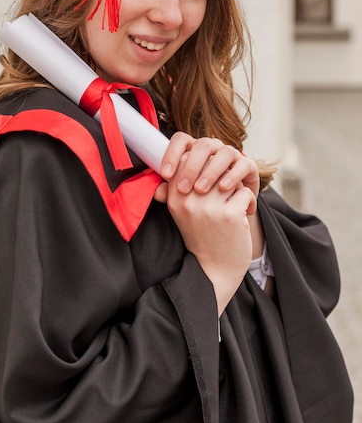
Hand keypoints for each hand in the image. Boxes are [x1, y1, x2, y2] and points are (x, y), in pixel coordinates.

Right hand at [154, 133, 257, 313]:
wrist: (214, 270)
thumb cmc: (201, 235)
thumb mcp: (182, 211)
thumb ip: (181, 184)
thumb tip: (186, 152)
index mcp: (174, 196)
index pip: (187, 160)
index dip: (202, 162)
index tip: (210, 175)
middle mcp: (188, 199)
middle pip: (210, 164)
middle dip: (222, 172)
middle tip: (227, 187)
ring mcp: (208, 207)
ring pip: (229, 176)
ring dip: (236, 187)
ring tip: (236, 201)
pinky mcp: (229, 214)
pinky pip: (244, 191)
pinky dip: (249, 201)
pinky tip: (245, 214)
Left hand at [155, 132, 259, 208]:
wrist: (230, 215)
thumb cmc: (204, 201)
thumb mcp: (187, 197)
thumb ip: (171, 192)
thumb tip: (156, 192)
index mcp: (194, 150)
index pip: (182, 140)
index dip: (172, 153)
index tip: (165, 174)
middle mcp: (213, 148)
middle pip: (202, 145)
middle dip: (191, 166)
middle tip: (183, 188)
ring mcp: (231, 155)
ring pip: (223, 152)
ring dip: (211, 171)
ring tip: (201, 190)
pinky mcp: (248, 165)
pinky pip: (243, 164)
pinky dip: (233, 176)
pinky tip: (223, 189)